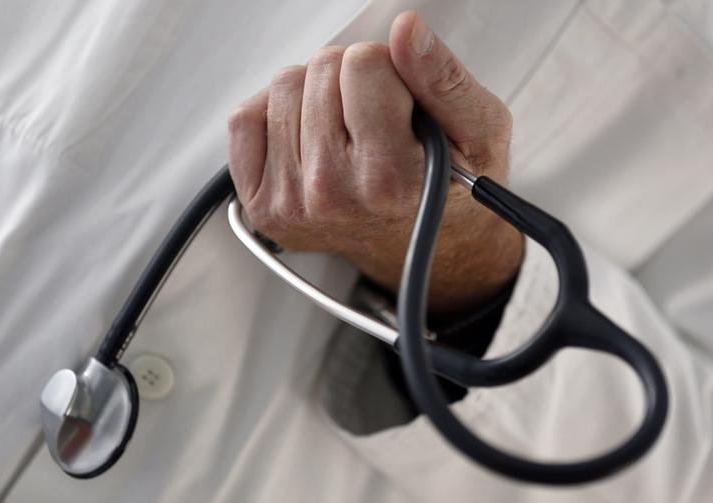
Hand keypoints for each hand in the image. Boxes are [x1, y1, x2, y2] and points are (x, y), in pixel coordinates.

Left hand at [227, 11, 522, 312]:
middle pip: (321, 69)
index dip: (388, 71)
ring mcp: (291, 203)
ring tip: (347, 133)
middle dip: (351, 81)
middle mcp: (332, 195)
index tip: (400, 103)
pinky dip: (276, 117)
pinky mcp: (263, 206)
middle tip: (375, 121)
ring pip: (284, 86)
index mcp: (388, 178)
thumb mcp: (479, 132)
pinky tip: (311, 140)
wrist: (427, 248)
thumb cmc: (449, 191)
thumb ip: (444, 78)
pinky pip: (246, 120)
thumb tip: (406, 31)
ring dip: (316, 97)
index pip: (364, 62)